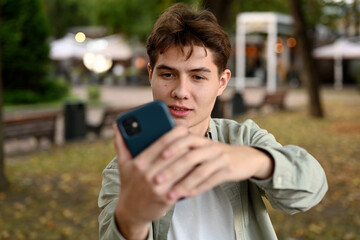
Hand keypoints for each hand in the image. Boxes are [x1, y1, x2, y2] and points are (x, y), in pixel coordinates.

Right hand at [112, 124, 188, 238]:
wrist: (131, 212)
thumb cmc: (130, 183)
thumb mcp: (123, 165)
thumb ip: (121, 144)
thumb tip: (117, 125)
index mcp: (139, 163)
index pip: (161, 143)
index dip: (175, 133)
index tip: (183, 128)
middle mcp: (148, 174)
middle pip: (174, 154)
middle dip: (187, 144)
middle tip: (195, 138)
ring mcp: (158, 187)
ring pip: (181, 168)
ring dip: (192, 158)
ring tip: (199, 150)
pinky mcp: (167, 198)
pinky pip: (183, 182)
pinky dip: (192, 174)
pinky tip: (198, 167)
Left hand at [152, 134, 273, 199]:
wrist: (245, 158)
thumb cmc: (215, 154)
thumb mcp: (202, 147)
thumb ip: (185, 150)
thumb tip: (158, 157)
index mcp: (201, 139)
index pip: (184, 138)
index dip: (171, 145)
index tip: (158, 156)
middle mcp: (210, 146)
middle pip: (190, 156)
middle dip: (172, 169)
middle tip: (156, 180)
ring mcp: (220, 158)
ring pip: (201, 171)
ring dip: (184, 184)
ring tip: (170, 195)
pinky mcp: (229, 170)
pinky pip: (211, 181)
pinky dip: (198, 188)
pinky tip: (187, 196)